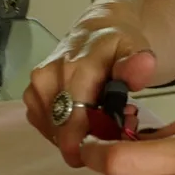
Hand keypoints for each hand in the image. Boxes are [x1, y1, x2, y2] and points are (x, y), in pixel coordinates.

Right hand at [24, 15, 157, 166]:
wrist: (94, 31)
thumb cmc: (117, 43)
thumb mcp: (134, 48)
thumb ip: (136, 64)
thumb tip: (144, 65)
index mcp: (75, 69)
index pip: (74, 122)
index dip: (91, 142)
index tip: (112, 143)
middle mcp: (47, 80)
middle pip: (65, 132)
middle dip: (90, 138)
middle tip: (117, 126)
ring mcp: (35, 90)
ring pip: (56, 133)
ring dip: (79, 134)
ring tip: (104, 117)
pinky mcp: (30, 99)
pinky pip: (48, 128)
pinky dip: (67, 129)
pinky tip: (86, 116)